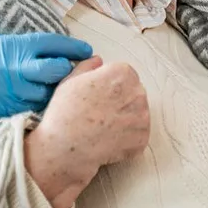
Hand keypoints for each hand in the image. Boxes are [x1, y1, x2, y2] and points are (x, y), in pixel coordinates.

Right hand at [0, 33, 92, 117]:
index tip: (88, 50)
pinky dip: (42, 109)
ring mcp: (11, 91)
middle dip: (70, 72)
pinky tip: (48, 109)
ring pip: (49, 95)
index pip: (54, 44)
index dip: (74, 47)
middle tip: (79, 74)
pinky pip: (33, 111)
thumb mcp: (1, 43)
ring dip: (58, 94)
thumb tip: (56, 52)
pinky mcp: (5, 110)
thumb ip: (27, 49)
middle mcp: (16, 68)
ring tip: (66, 95)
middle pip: (57, 71)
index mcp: (15, 46)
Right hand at [24, 57, 149, 207]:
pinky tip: (109, 138)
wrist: (66, 147)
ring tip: (104, 125)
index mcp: (122, 73)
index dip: (111, 83)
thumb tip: (98, 61)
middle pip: (133, 91)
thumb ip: (88, 65)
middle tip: (101, 110)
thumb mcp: (71, 79)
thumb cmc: (65, 111)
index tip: (99, 93)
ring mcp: (142, 118)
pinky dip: (127, 137)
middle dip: (121, 99)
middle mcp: (137, 92)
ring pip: (138, 112)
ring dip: (126, 117)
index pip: (125, 73)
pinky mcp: (142, 139)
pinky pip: (138, 134)